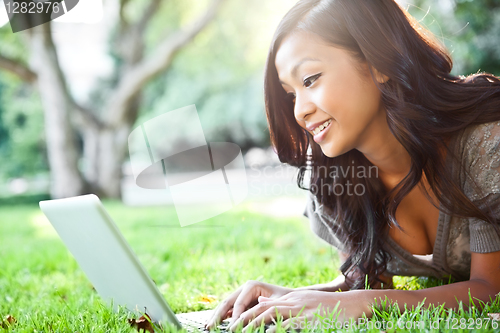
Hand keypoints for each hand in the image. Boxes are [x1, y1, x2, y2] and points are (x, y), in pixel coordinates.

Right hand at [204, 280, 292, 329]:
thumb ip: (263, 307)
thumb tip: (245, 315)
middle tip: (209, 327)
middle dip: (218, 315)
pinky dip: (222, 317)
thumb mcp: (277, 303)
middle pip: (227, 302)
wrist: (291, 297)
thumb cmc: (286, 300)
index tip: (231, 329)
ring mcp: (241, 294)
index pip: (239, 303)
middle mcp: (244, 288)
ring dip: (216, 316)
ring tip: (208, 327)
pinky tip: (215, 324)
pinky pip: (229, 310)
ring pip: (225, 306)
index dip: (234, 316)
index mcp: (251, 286)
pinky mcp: (241, 302)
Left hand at [228, 290, 370, 332]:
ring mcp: (303, 309)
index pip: (263, 305)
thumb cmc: (327, 305)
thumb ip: (282, 302)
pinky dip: (279, 328)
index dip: (246, 314)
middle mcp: (294, 302)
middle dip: (245, 319)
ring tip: (243, 331)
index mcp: (291, 299)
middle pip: (264, 309)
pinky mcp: (312, 319)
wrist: (352, 303)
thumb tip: (262, 302)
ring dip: (256, 324)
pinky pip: (292, 323)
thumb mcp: (303, 300)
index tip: (233, 323)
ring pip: (274, 314)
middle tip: (232, 329)